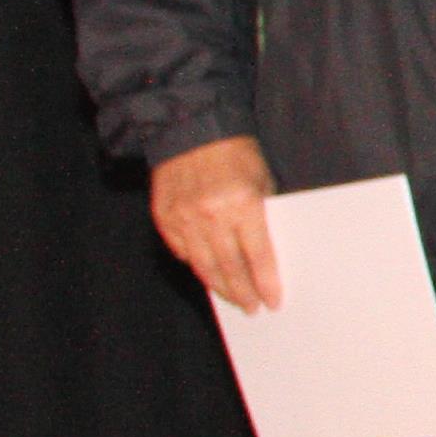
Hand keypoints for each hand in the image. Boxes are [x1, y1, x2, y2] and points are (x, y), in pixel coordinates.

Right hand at [152, 135, 281, 311]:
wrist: (191, 128)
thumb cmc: (235, 153)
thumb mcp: (262, 180)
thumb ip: (262, 216)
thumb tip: (265, 255)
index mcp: (242, 204)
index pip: (258, 256)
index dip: (265, 283)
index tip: (272, 301)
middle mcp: (211, 214)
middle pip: (229, 267)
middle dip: (243, 292)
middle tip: (252, 308)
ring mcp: (184, 217)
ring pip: (203, 265)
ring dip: (219, 286)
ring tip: (233, 299)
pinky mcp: (164, 216)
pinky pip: (180, 250)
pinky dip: (195, 264)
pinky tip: (208, 273)